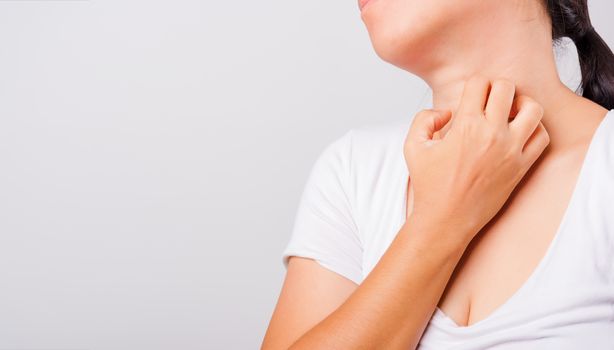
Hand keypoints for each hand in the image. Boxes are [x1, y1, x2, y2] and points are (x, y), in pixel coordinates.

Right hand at [403, 75, 549, 243]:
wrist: (446, 219)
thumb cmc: (429, 186)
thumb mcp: (412, 147)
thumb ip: (424, 119)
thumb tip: (445, 111)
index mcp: (466, 126)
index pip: (480, 83)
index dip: (474, 85)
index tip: (470, 97)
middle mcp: (492, 134)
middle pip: (507, 88)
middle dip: (497, 89)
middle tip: (490, 101)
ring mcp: (511, 151)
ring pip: (533, 109)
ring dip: (521, 105)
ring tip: (509, 113)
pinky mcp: (522, 167)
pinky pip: (542, 137)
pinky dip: (534, 129)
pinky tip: (518, 134)